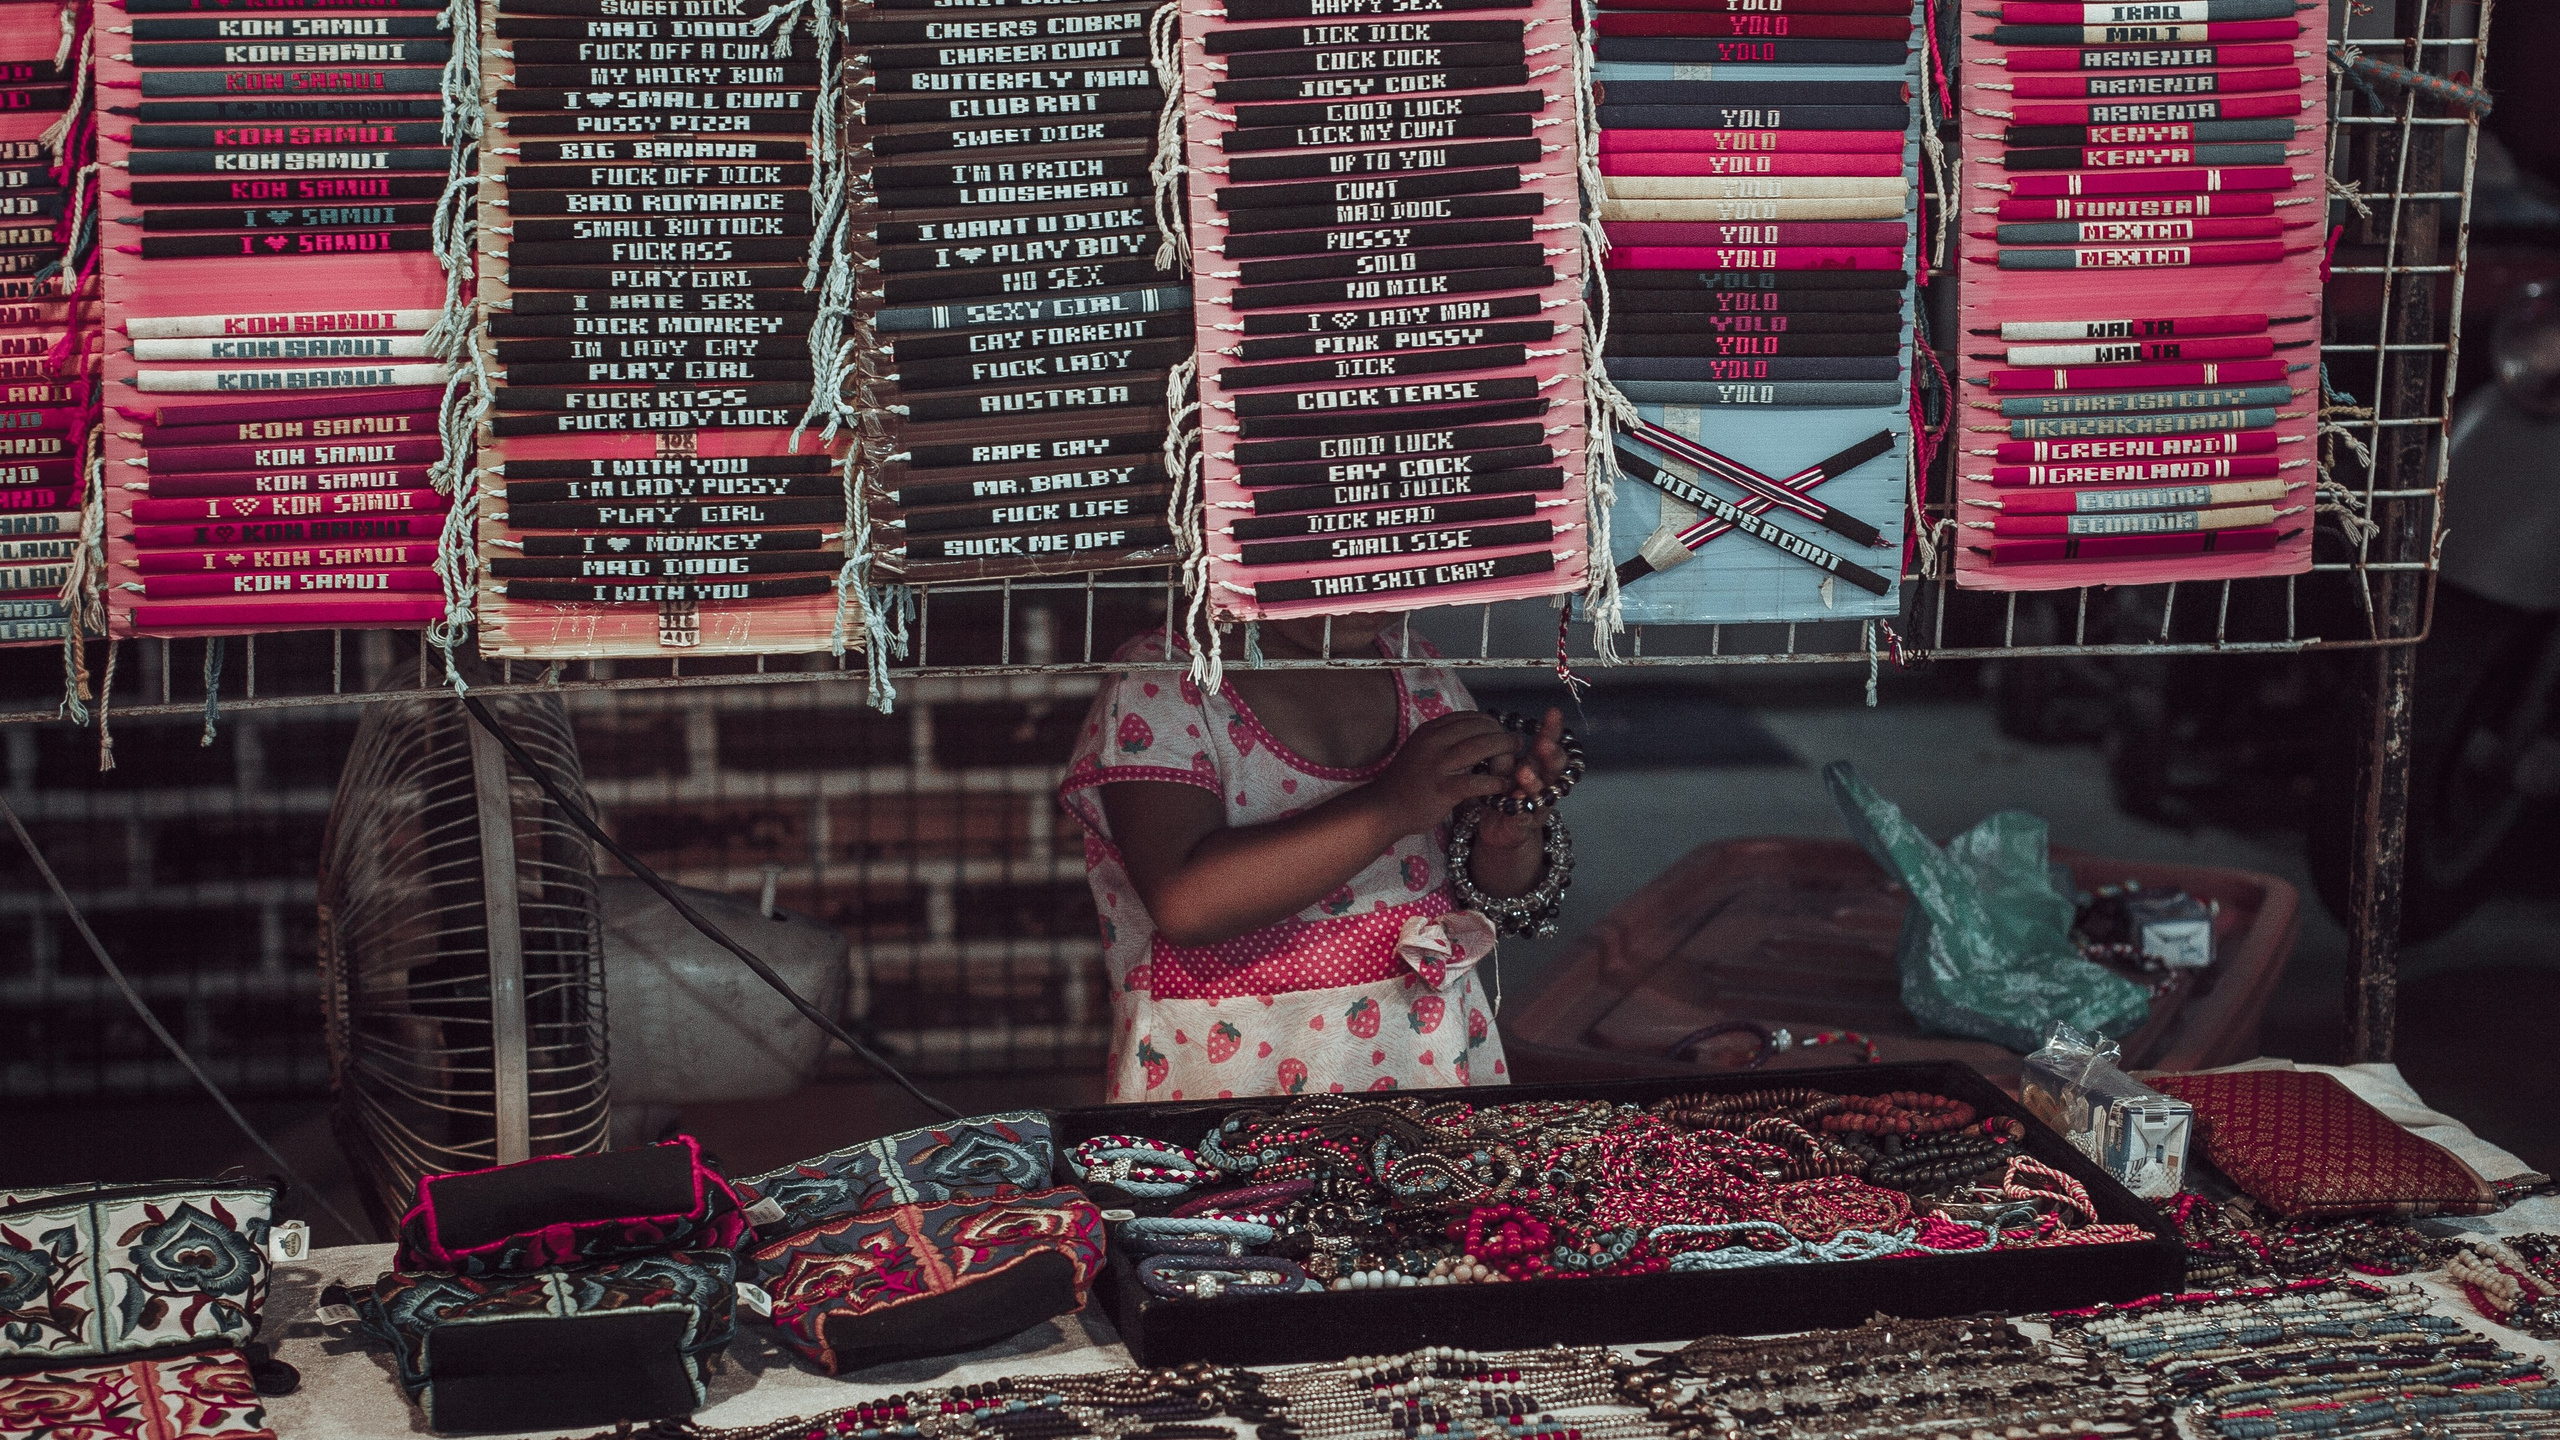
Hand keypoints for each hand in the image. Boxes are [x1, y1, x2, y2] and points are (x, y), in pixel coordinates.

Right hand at [1368, 711, 1518, 836]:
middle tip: (1514, 741)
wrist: (1382, 808)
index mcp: (1428, 731)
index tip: (1500, 730)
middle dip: (1500, 733)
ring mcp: (1437, 765)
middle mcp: (1433, 742)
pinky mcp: (1443, 789)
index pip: (1467, 717)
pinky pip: (1477, 781)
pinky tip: (1505, 785)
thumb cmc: (1404, 782)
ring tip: (1516, 756)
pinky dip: (1495, 782)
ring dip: (1504, 749)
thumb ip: (1441, 741)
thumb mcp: (1418, 750)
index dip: (1489, 722)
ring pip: (1480, 747)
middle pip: (1477, 727)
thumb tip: (1470, 733)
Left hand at [1474, 708, 1571, 852]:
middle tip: (1544, 743)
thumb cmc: (1506, 792)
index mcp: (1539, 768)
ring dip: (1533, 783)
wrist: (1502, 830)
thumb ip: (1506, 750)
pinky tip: (1518, 809)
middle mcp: (1544, 786)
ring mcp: (1537, 808)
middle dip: (1551, 756)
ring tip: (1523, 772)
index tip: (1553, 712)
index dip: (1552, 730)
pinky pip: (1523, 820)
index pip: (1549, 745)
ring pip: (1541, 794)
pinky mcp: (1523, 827)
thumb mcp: (1507, 768)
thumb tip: (1499, 724)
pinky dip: (1521, 815)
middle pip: (1554, 769)